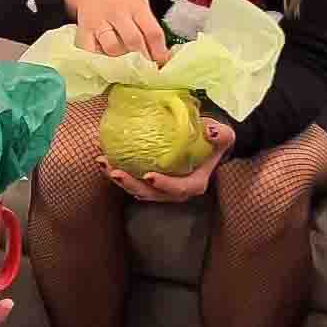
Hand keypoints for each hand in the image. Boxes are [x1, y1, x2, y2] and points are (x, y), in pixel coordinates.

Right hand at [65, 0, 169, 64]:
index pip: (152, 32)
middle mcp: (116, 13)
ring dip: (122, 60)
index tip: (162, 62)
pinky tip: (106, 61)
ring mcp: (98, 23)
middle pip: (133, 41)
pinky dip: (100, 60)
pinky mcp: (83, 31)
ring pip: (112, 48)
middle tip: (146, 68)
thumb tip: (161, 53)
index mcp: (135, 5)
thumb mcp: (139, 1)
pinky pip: (91, 52)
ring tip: (126, 63)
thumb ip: (149, 25)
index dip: (159, 51)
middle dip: (143, 58)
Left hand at [99, 119, 234, 203]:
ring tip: (102, 163)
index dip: (164, 185)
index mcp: (194, 183)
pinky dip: (116, 170)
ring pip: (138, 190)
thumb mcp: (223, 135)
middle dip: (131, 185)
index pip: (178, 189)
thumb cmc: (214, 141)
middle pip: (151, 194)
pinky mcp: (149, 180)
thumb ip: (220, 135)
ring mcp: (160, 187)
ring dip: (119, 179)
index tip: (148, 175)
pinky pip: (132, 179)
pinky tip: (102, 156)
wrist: (206, 145)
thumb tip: (210, 132)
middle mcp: (175, 191)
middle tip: (114, 171)